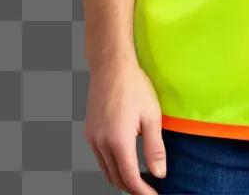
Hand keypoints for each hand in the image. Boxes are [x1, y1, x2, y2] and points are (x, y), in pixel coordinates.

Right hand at [84, 55, 166, 192]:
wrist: (111, 66)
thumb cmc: (134, 86)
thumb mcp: (152, 116)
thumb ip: (155, 148)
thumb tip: (159, 173)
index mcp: (118, 140)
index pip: (130, 178)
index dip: (142, 191)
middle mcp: (101, 143)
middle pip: (116, 178)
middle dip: (132, 187)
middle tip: (148, 188)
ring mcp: (92, 138)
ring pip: (106, 170)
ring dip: (121, 177)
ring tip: (139, 177)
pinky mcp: (89, 132)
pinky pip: (100, 158)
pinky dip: (112, 164)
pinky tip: (125, 158)